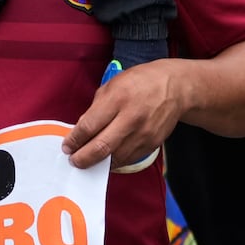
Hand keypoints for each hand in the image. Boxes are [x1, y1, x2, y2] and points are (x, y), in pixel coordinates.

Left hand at [62, 60, 185, 169]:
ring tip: (88, 160)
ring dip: (98, 163)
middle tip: (74, 160)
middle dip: (83, 158)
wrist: (176, 87)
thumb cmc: (141, 82)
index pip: (89, 126)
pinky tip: (107, 159)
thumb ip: (97, 107)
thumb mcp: (114, 84)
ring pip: (115, 158)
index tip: (67, 146)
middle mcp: (131, 118)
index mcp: (118, 99)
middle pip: (101, 147)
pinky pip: (128, 159)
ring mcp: (143, 134)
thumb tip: (83, 129)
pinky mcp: (152, 144)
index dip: (74, 140)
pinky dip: (115, 161)